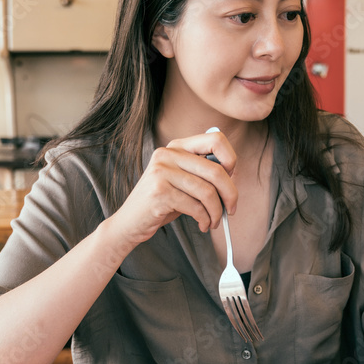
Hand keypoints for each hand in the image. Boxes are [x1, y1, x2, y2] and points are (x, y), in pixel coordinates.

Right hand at [107, 130, 237, 245]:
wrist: (129, 222)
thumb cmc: (162, 202)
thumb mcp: (182, 180)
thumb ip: (202, 171)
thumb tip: (233, 174)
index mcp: (176, 146)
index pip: (216, 139)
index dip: (230, 159)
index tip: (231, 178)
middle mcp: (168, 154)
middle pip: (216, 171)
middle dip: (230, 194)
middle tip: (231, 209)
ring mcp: (162, 172)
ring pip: (208, 192)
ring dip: (217, 212)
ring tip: (214, 221)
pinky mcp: (160, 192)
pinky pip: (196, 207)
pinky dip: (205, 219)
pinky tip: (203, 224)